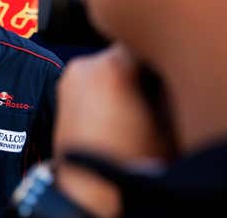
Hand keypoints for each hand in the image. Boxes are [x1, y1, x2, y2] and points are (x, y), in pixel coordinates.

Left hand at [53, 44, 167, 216]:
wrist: (88, 184)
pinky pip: (90, 79)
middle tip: (148, 95)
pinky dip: (103, 88)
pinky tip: (112, 112)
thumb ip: (163, 85)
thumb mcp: (164, 118)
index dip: (158, 58)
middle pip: (122, 53)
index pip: (144, 42)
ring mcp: (70, 77)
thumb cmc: (128, 156)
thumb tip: (158, 72)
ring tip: (128, 107)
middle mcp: (86, 64)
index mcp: (112, 65)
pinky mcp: (61, 91)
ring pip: (105, 65)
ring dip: (119, 77)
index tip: (162, 79)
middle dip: (136, 68)